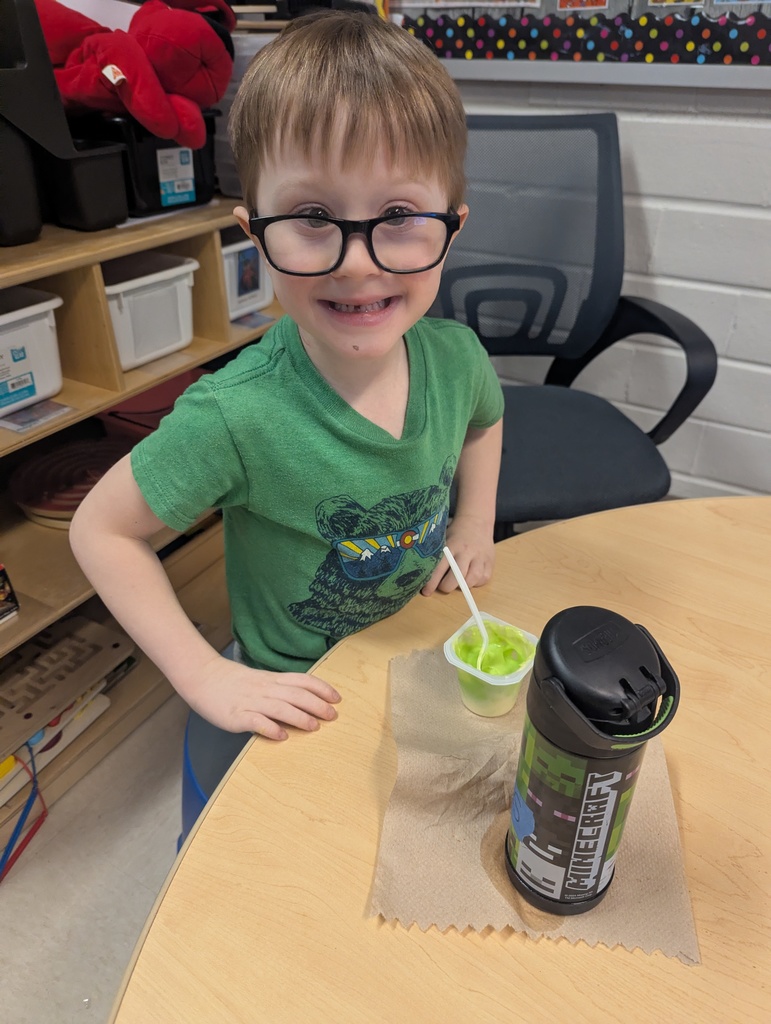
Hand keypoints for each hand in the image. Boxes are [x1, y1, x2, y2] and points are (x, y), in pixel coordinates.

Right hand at [183, 654, 340, 739]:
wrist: (203, 677)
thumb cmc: (235, 682)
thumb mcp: (261, 681)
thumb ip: (280, 690)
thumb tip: (303, 704)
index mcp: (272, 680)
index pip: (302, 680)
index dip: (322, 688)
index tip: (337, 698)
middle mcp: (265, 689)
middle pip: (296, 694)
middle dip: (317, 705)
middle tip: (333, 716)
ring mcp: (251, 702)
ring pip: (280, 707)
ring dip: (299, 717)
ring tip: (314, 727)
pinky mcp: (236, 716)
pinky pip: (256, 722)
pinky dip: (270, 728)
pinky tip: (281, 736)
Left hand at [420, 514, 495, 595]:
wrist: (476, 521)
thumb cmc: (455, 534)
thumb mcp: (443, 539)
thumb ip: (436, 556)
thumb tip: (424, 577)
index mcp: (451, 545)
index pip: (439, 568)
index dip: (432, 583)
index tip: (426, 592)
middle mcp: (467, 551)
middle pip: (457, 576)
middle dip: (447, 586)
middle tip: (443, 586)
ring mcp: (480, 556)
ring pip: (473, 579)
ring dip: (463, 585)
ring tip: (458, 581)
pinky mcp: (490, 561)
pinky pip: (484, 579)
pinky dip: (476, 582)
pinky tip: (470, 577)